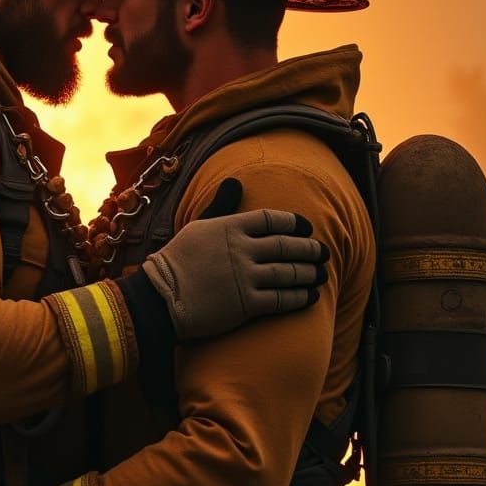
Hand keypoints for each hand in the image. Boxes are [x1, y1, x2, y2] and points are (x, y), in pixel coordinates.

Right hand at [142, 178, 327, 338]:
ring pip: (288, 272)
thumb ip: (222, 205)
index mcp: (231, 227)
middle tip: (324, 252)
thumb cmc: (177, 260)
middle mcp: (242, 250)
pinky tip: (311, 297)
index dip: (294, 223)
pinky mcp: (246, 304)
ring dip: (309, 273)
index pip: (272, 219)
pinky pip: (282, 299)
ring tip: (322, 274)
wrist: (160, 297)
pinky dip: (300, 297)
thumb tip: (234, 180)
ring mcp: (245, 277)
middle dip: (310, 249)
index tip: (307, 227)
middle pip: (286, 246)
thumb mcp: (199, 225)